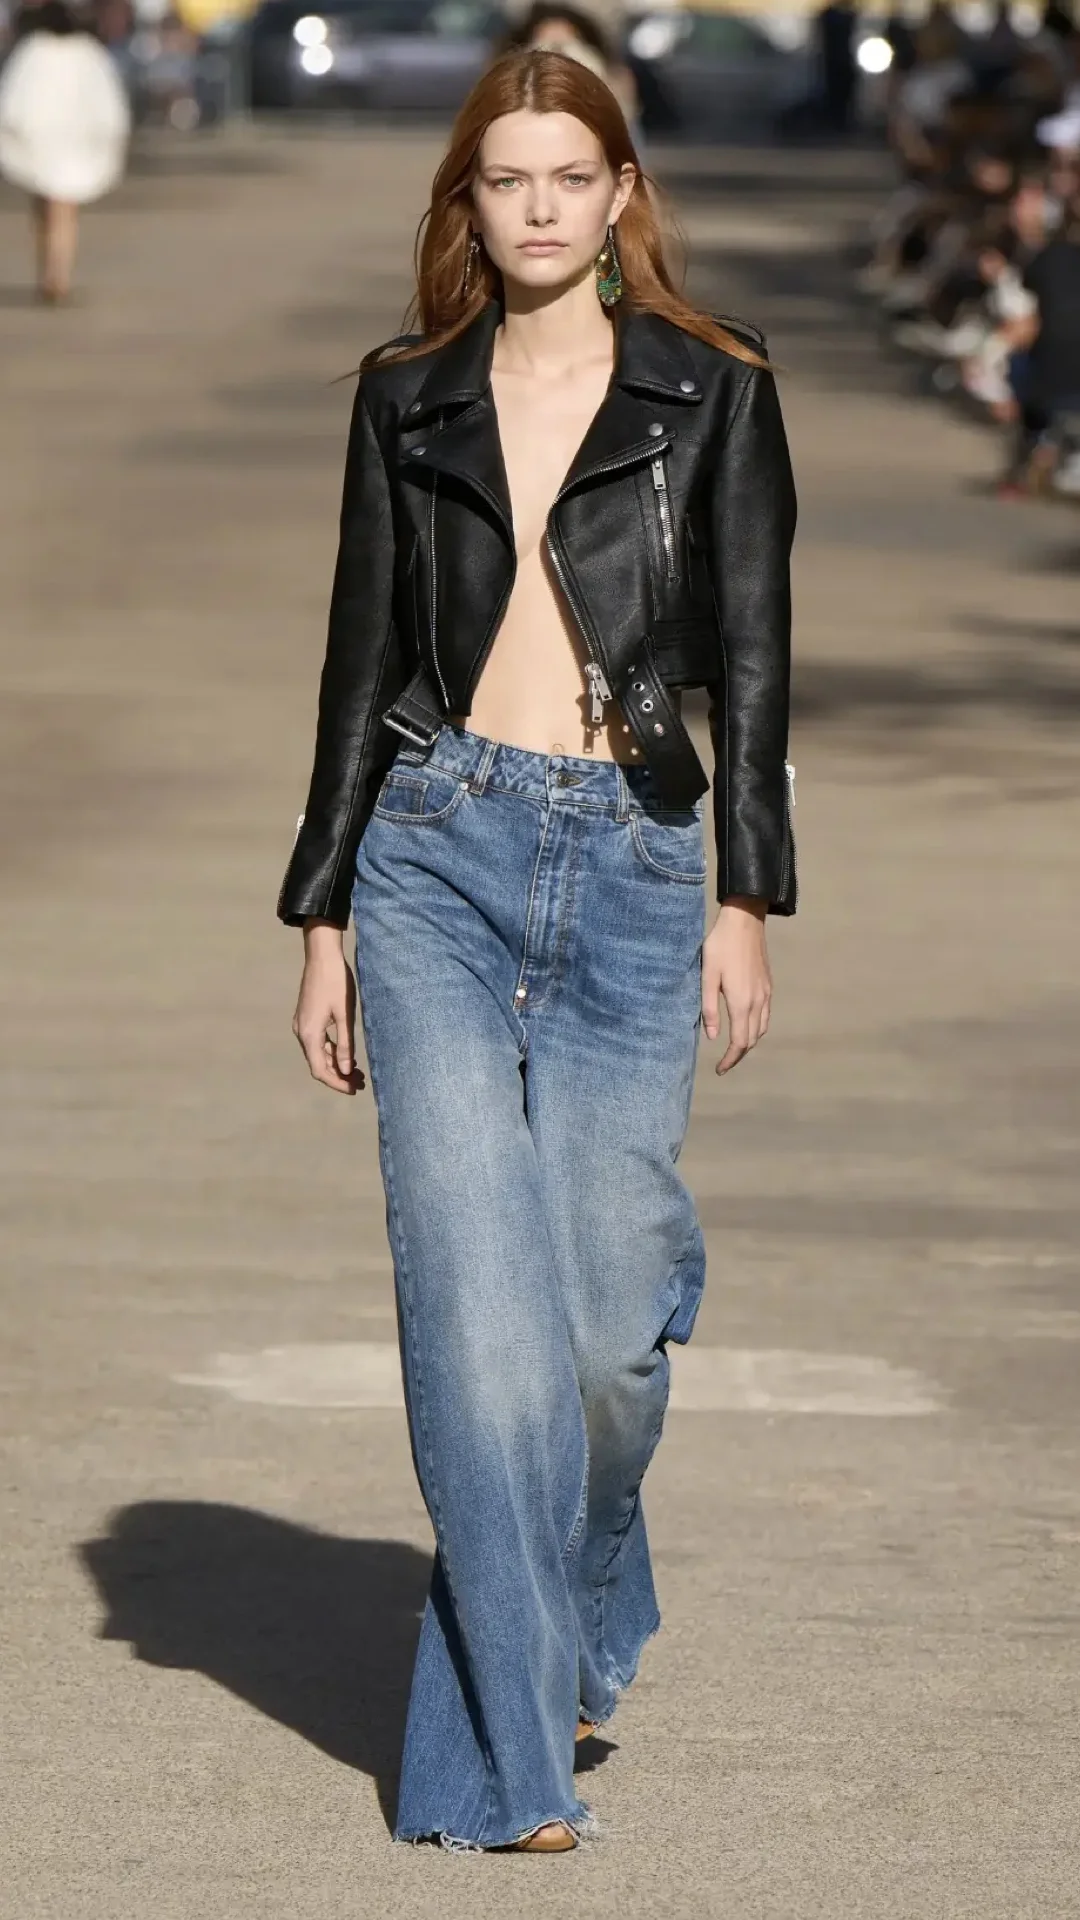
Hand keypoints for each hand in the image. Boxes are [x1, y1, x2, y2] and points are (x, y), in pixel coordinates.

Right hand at [292, 921, 364, 1095]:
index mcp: (310, 1034)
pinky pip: (318, 1042)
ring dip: (336, 1064)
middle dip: (339, 1076)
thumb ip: (346, 1044)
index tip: (354, 1090)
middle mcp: (301, 1032)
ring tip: (358, 1072)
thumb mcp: (345, 1015)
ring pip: (318, 1054)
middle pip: (318, 1064)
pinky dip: (332, 1051)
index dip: (337, 1083)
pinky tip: (347, 1055)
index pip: (320, 1070)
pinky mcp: (307, 1017)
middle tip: (361, 1083)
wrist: (322, 955)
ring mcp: (302, 1024)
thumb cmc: (337, 982)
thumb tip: (346, 1070)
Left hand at [701, 898, 771, 1075]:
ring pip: (761, 1028)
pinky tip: (746, 1024)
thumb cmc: (721, 947)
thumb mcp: (707, 976)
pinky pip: (766, 1015)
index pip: (740, 1042)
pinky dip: (757, 1028)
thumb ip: (710, 1008)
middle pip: (752, 1039)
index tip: (720, 1070)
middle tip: (724, 1063)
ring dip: (749, 1042)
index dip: (730, 1060)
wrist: (745, 921)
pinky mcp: (768, 985)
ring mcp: (766, 993)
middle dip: (739, 1055)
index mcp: (742, 1003)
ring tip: (734, 1048)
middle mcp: (758, 1002)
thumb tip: (713, 1037)